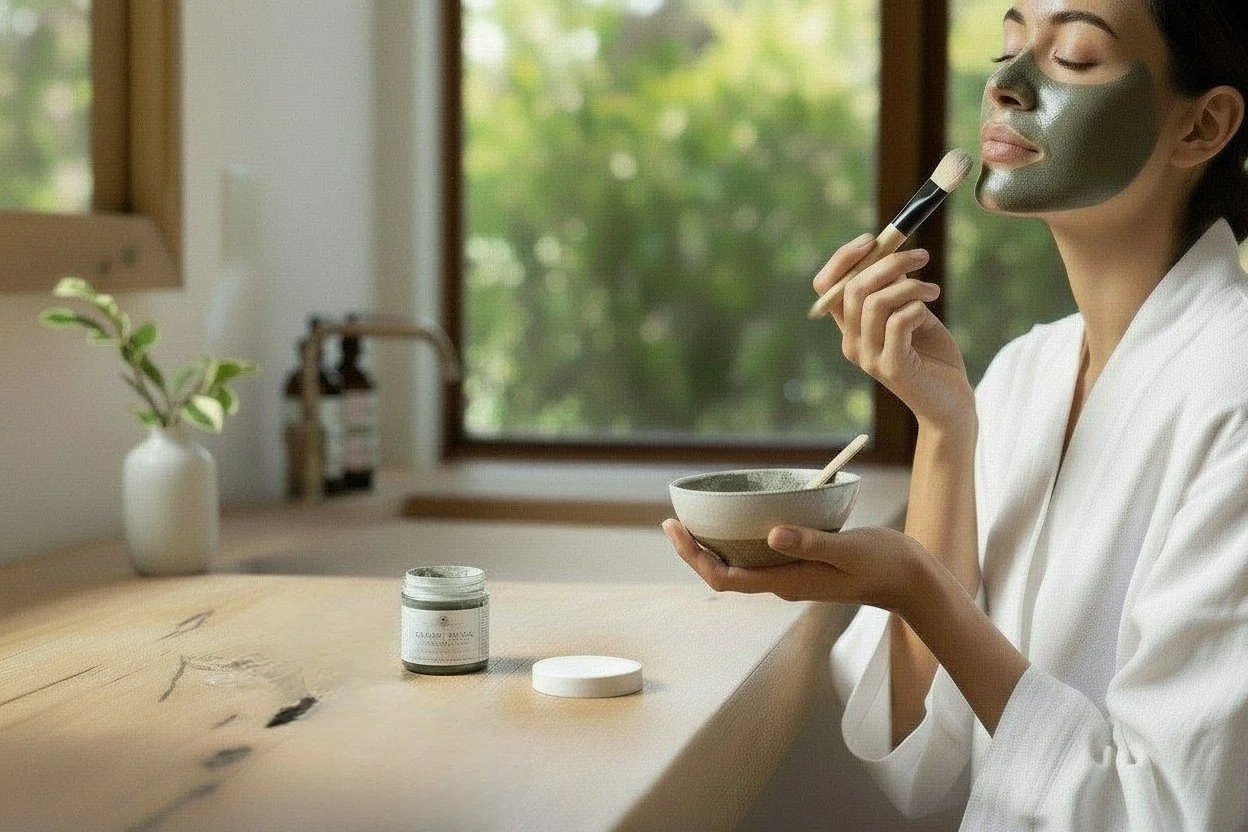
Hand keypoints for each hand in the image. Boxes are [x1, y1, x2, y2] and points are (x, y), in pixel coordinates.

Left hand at [662, 518, 929, 614]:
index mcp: (787, 583)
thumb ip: (811, 543)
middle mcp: (781, 583)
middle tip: (671, 521)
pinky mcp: (798, 566)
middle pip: (724, 574)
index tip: (677, 530)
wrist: (907, 579)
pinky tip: (732, 520)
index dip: (696, 557)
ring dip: (711, 547)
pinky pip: (755, 557)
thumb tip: (771, 535)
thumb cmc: (881, 563)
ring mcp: (789, 577)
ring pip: (737, 566)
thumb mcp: (847, 549)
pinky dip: (736, 540)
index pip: (726, 579)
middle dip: (694, 551)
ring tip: (690, 521)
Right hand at [814, 235, 973, 427]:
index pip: (826, 286)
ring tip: (933, 289)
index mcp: (850, 328)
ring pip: (875, 301)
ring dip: (909, 285)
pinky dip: (916, 305)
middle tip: (921, 256)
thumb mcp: (912, 314)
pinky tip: (929, 307)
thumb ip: (897, 291)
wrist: (952, 403)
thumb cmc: (933, 357)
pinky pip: (897, 321)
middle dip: (889, 262)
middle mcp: (852, 343)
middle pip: (853, 287)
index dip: (844, 258)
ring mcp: (868, 357)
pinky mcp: (891, 367)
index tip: (874, 240)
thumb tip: (894, 255)